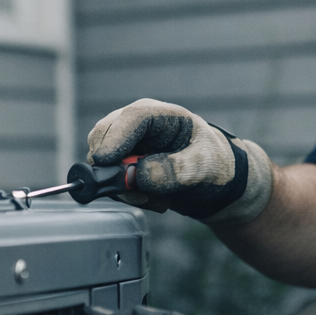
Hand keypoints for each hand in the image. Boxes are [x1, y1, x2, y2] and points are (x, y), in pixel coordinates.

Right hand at [86, 99, 272, 225]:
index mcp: (161, 116)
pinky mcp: (122, 166)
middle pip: (103, 136)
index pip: (132, 118)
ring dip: (126, 188)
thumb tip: (139, 177)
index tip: (104, 161)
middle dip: (114, 169)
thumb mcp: (205, 167)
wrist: (213, 183)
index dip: (115, 137)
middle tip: (141, 193)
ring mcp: (126, 146)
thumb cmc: (214, 164)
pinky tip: (154, 199)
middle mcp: (137, 126)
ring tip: (159, 198)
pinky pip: (109, 181)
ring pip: (102, 163)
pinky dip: (129, 195)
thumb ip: (175, 170)